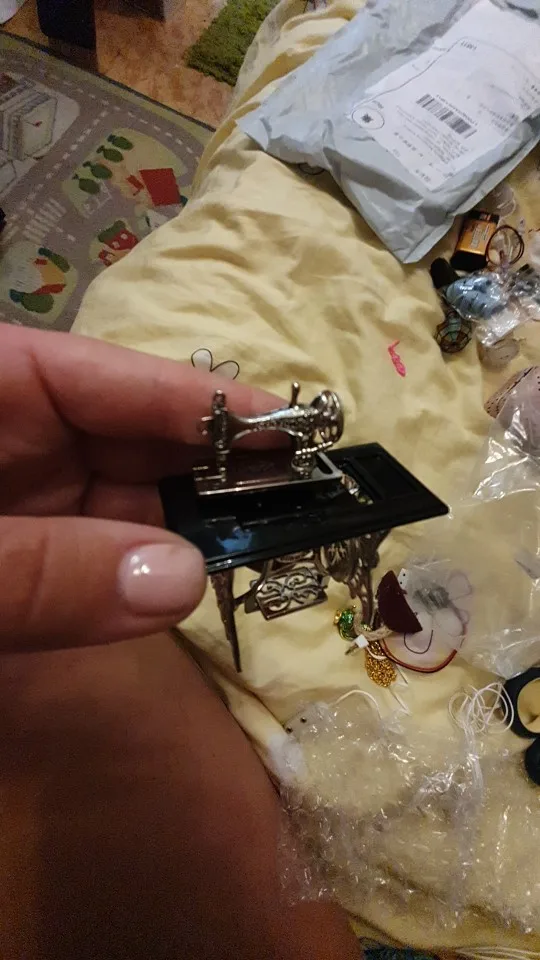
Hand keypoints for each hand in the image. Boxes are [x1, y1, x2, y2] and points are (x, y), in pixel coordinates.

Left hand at [0, 326, 273, 651]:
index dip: (195, 398)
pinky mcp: (29, 556)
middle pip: (127, 436)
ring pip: (124, 500)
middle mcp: (15, 434)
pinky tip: (205, 574)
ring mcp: (23, 497)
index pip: (101, 375)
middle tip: (301, 494)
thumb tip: (184, 581)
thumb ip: (42, 572)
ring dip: (192, 522)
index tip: (286, 426)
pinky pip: (101, 556)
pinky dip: (150, 570)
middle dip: (211, 464)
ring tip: (275, 535)